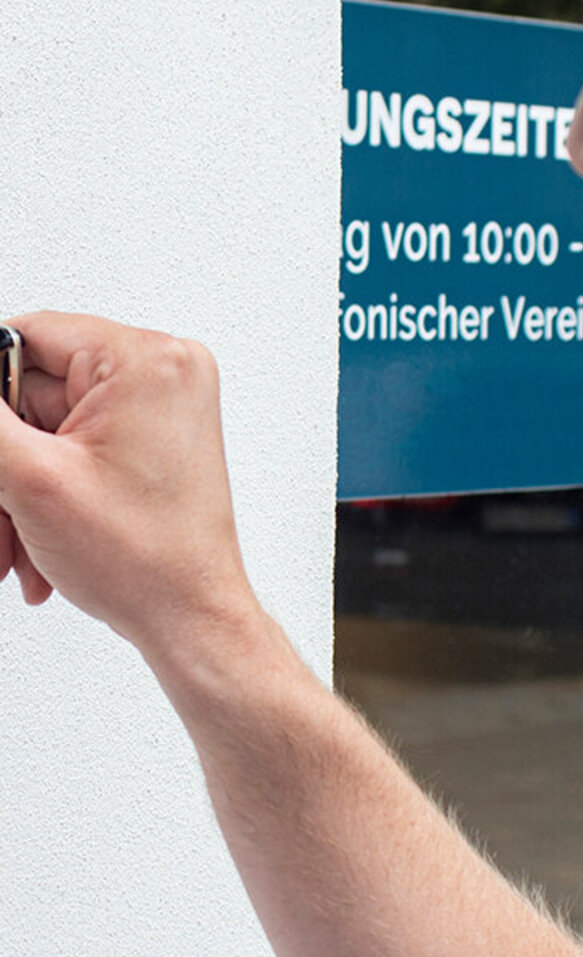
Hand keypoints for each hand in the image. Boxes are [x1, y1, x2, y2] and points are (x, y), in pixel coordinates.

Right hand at [0, 312, 254, 654]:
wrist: (190, 619)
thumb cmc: (145, 560)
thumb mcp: (29, 479)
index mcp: (144, 360)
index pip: (27, 337)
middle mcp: (163, 371)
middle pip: (33, 394)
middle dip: (3, 464)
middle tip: (1, 511)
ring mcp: (162, 406)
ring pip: (47, 431)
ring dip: (16, 490)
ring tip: (14, 545)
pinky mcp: (155, 438)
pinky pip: (75, 449)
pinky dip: (46, 493)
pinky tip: (37, 542)